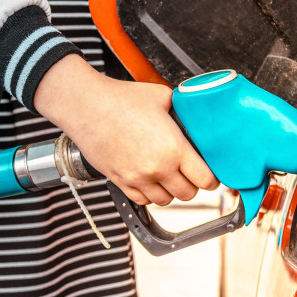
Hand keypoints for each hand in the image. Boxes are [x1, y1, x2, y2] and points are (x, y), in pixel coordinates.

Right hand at [34, 54, 218, 205]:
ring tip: (170, 177)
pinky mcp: (120, 182)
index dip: (212, 178)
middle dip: (193, 185)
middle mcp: (157, 168)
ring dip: (171, 191)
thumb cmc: (120, 98)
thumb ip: (181, 110)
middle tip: (191, 174)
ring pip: (166, 200)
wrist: (85, 106)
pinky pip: (143, 200)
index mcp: (174, 148)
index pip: (205, 179)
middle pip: (188, 194)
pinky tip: (151, 180)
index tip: (210, 174)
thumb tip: (192, 113)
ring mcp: (137, 178)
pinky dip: (150, 194)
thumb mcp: (162, 96)